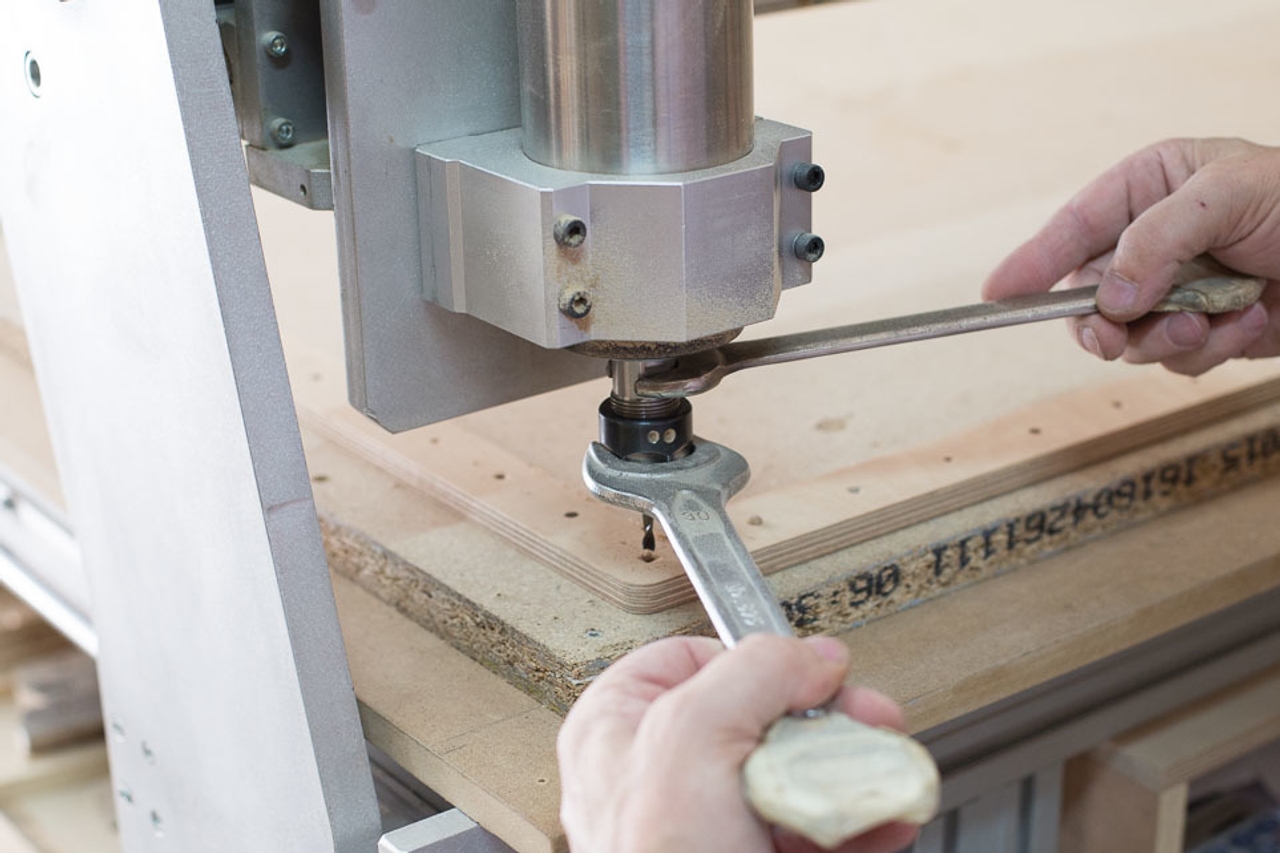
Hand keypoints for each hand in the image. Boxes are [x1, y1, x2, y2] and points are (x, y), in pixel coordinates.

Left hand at [557, 634, 917, 852]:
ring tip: (888, 768)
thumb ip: (752, 675)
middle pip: (760, 717)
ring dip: (853, 769)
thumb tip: (809, 657)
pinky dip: (858, 822)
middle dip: (826, 718)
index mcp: (620, 726)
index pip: (691, 658)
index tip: (808, 672)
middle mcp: (661, 772)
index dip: (754, 660)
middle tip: (868, 718)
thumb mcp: (692, 738)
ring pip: (795, 775)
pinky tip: (887, 818)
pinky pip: (813, 830)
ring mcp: (709, 824)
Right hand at [983, 138, 1279, 374]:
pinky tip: (1252, 318)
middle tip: (1118, 334)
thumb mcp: (1227, 196)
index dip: (1032, 262)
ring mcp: (1175, 291)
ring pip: (1126, 338)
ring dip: (1168, 338)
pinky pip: (1174, 359)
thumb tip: (1109, 298)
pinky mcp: (1204, 332)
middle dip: (1105, 321)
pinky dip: (1211, 348)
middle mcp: (1152, 243)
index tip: (998, 296)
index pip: (1073, 227)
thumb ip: (1155, 241)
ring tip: (1216, 317)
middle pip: (1087, 297)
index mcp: (1148, 188)